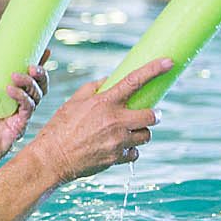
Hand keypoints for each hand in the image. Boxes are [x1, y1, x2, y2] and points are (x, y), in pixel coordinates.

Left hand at [0, 49, 48, 168]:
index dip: (39, 63)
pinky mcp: (19, 125)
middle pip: (38, 85)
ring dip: (30, 82)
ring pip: (36, 95)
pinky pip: (27, 108)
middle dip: (41, 73)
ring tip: (17, 75)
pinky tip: (11, 90)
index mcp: (7, 93)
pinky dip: (21, 97)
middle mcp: (17, 103)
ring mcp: (20, 114)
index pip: (27, 75)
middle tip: (33, 64)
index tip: (45, 50)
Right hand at [26, 57, 173, 184]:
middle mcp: (115, 121)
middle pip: (152, 115)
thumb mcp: (72, 103)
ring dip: (140, 132)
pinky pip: (135, 153)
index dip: (153, 70)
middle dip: (153, 115)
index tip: (168, 62)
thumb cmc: (59, 128)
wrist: (52, 158)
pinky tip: (117, 148)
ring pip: (146, 135)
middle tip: (146, 115)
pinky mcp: (117, 158)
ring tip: (126, 133)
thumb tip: (108, 80)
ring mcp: (118, 141)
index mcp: (104, 102)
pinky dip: (129, 150)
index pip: (134, 81)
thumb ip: (92, 88)